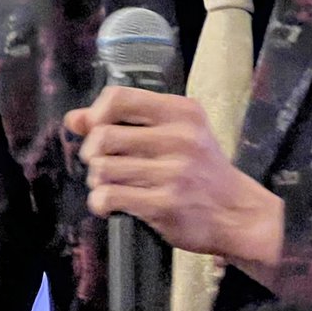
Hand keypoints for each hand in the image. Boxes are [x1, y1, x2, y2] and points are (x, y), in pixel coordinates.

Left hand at [64, 86, 283, 276]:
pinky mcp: (165, 205)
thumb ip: (126, 122)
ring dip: (98, 181)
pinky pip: (108, 197)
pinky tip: (111, 204)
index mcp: (183, 112)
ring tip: (112, 185)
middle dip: (93, 154)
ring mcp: (173, 172)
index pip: (119, 97)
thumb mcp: (176, 134)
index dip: (96, 113)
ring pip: (102, 169)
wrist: (237, 213)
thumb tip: (73, 119)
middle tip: (104, 164)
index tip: (97, 129)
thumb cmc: (202, 170)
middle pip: (103, 136)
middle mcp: (180, 138)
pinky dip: (100, 203)